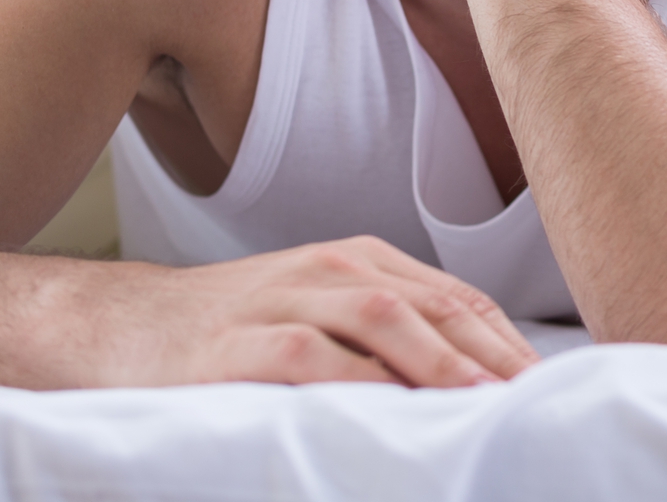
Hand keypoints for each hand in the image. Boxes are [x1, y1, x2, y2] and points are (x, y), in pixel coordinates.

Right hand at [84, 236, 539, 387]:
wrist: (119, 323)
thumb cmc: (236, 325)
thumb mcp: (321, 309)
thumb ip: (389, 331)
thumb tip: (473, 378)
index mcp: (362, 260)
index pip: (457, 298)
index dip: (507, 341)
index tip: (546, 383)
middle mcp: (331, 269)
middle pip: (433, 306)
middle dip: (491, 355)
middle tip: (533, 399)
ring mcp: (284, 299)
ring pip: (382, 319)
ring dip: (439, 361)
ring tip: (481, 400)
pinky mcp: (238, 342)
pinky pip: (308, 357)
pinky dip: (354, 380)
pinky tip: (388, 407)